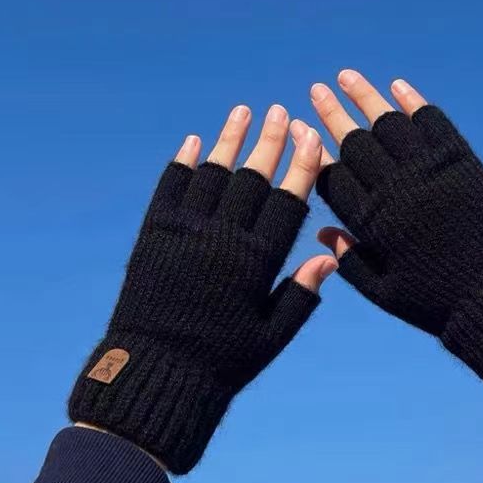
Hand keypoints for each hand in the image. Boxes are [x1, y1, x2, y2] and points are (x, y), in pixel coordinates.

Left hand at [69, 104, 336, 473]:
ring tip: (243, 111)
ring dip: (229, 139)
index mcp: (255, 262)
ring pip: (212, 173)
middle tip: (281, 111)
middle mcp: (221, 238)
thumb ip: (301, 295)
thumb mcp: (270, 337)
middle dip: (270, 140)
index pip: (286, 202)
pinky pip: (170, 188)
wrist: (155, 371)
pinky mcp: (153, 235)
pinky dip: (182, 163)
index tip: (312, 137)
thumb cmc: (221, 361)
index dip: (302, 166)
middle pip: (252, 177)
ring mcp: (184, 232)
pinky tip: (194, 142)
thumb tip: (329, 255)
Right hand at [303, 70, 482, 392]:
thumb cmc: (436, 299)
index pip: (333, 176)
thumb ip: (350, 261)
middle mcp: (396, 188)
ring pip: (388, 122)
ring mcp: (429, 170)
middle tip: (316, 90)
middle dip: (331, 113)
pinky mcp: (461, 161)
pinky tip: (397, 86)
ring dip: (365, 95)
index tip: (298, 129)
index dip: (312, 151)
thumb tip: (322, 232)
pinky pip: (432, 122)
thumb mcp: (384, 292)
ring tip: (346, 76)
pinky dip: (413, 102)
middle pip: (354, 141)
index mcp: (373, 221)